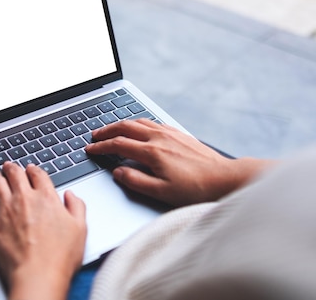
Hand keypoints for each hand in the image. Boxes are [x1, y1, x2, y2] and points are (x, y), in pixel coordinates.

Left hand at [0, 162, 86, 299]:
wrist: (39, 275)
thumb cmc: (60, 257)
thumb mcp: (80, 229)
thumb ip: (77, 207)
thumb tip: (71, 196)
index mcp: (47, 198)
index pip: (38, 175)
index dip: (34, 170)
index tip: (31, 169)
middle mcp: (25, 199)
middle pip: (15, 175)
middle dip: (11, 168)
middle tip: (8, 166)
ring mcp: (6, 211)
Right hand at [86, 119, 271, 206]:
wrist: (225, 179)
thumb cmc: (195, 189)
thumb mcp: (161, 193)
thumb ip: (135, 181)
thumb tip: (118, 172)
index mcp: (152, 152)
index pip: (118, 145)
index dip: (101, 147)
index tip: (90, 149)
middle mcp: (159, 137)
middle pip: (125, 126)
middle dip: (107, 129)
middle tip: (95, 135)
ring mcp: (170, 133)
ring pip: (139, 121)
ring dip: (121, 124)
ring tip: (112, 129)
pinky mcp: (180, 133)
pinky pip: (153, 122)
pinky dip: (138, 123)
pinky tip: (139, 129)